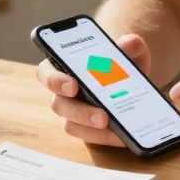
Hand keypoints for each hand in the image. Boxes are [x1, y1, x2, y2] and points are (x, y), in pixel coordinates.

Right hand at [35, 33, 151, 147]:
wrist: (132, 83)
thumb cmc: (120, 64)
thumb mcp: (129, 51)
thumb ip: (130, 44)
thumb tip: (131, 43)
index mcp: (63, 66)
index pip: (46, 72)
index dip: (54, 80)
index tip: (73, 85)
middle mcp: (61, 92)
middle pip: (58, 104)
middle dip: (79, 111)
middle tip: (102, 116)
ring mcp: (71, 112)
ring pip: (71, 124)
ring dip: (91, 128)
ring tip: (114, 127)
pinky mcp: (85, 128)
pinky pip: (88, 136)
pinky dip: (105, 137)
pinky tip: (122, 136)